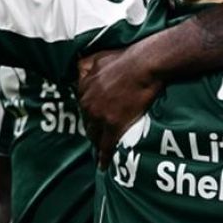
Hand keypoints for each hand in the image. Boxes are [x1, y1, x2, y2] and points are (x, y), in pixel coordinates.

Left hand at [77, 46, 161, 168]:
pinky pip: (106, 146)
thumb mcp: (98, 56)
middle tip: (99, 133)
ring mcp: (100, 116)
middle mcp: (87, 103)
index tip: (93, 117)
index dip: (89, 112)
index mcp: (83, 87)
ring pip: (94, 135)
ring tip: (100, 148)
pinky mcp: (114, 126)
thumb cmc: (125, 58)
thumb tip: (77, 71)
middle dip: (92, 127)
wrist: (145, 65)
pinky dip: (104, 157)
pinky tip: (103, 165)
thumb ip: (85, 66)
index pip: (82, 105)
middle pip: (86, 121)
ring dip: (96, 141)